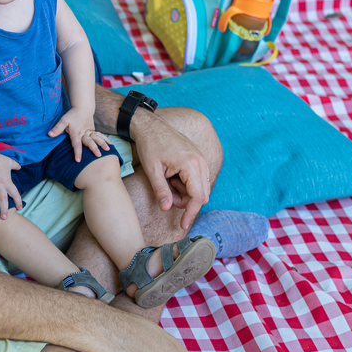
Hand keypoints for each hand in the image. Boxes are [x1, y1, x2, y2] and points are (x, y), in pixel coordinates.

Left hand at [48, 108, 111, 161]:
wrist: (82, 108)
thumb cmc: (72, 115)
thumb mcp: (63, 120)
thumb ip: (57, 128)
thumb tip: (49, 134)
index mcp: (76, 132)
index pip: (76, 144)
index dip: (77, 152)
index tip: (78, 160)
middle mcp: (84, 133)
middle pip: (89, 141)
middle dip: (94, 148)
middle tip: (98, 155)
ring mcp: (90, 131)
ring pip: (97, 138)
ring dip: (102, 144)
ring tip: (107, 150)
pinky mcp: (93, 131)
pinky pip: (100, 135)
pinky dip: (105, 139)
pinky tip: (110, 145)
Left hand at [132, 112, 210, 230]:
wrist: (150, 125)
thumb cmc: (149, 145)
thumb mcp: (152, 170)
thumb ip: (161, 191)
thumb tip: (166, 209)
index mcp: (190, 164)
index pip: (198, 197)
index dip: (190, 213)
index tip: (182, 225)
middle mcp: (200, 161)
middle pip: (202, 194)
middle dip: (186, 201)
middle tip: (167, 194)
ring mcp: (201, 158)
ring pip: (202, 187)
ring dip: (186, 192)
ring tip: (168, 181)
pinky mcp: (198, 157)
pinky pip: (199, 178)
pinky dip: (188, 184)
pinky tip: (173, 177)